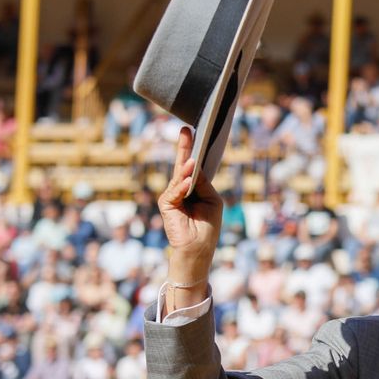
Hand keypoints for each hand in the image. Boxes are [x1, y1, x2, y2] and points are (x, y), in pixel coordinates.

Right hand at [158, 127, 222, 285]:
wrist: (199, 249)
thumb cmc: (208, 226)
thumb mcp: (212, 199)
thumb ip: (203, 183)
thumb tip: (194, 168)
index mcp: (194, 187)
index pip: (193, 166)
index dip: (193, 150)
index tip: (194, 132)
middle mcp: (181, 189)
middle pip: (182, 165)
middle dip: (185, 147)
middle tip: (186, 130)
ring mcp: (172, 196)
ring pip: (179, 177)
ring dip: (186, 168)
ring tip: (191, 159)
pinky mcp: (166, 204)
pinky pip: (175, 191)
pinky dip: (182, 187)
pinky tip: (188, 183)